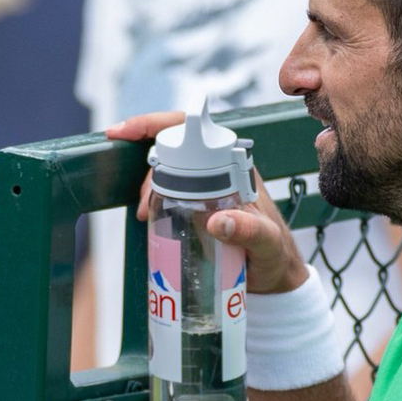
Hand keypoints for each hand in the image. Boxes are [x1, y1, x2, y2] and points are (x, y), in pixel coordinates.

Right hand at [104, 111, 308, 295]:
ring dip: (147, 188)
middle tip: (142, 205)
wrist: (274, 275)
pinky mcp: (196, 205)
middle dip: (148, 168)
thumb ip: (249, 232)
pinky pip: (168, 192)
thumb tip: (217, 221)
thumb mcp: (266, 244)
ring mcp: (206, 188)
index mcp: (236, 169)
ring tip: (143, 214)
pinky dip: (151, 200)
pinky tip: (146, 216)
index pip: (194, 135)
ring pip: (166, 172)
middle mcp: (219, 172)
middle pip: (173, 151)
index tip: (126, 131)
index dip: (157, 125)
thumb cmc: (275, 256)